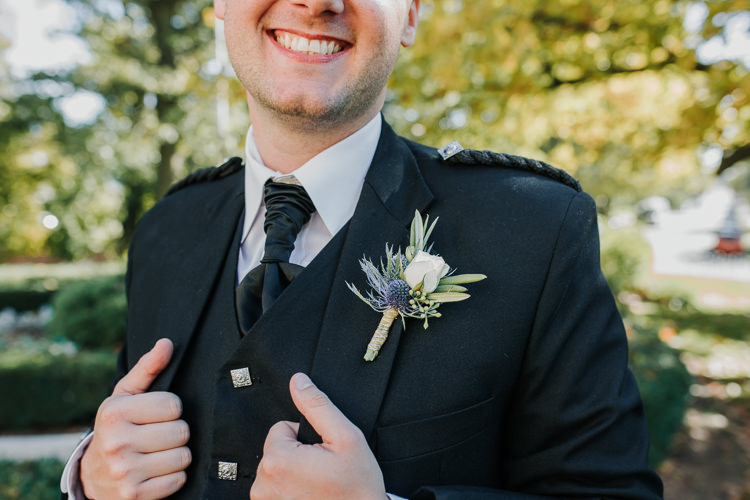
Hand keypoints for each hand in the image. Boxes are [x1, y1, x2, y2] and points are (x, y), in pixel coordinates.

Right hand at [80, 338, 191, 499]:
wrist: (93, 475)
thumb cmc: (117, 427)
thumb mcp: (126, 396)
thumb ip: (148, 369)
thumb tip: (166, 343)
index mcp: (114, 413)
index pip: (173, 405)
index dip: (171, 409)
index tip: (158, 414)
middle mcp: (116, 443)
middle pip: (181, 432)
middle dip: (176, 432)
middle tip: (160, 435)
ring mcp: (124, 472)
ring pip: (183, 457)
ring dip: (178, 455)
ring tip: (159, 452)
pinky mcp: (135, 495)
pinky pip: (177, 480)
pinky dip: (173, 476)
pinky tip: (157, 470)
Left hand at [250, 373, 386, 499]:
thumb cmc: (357, 488)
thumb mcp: (345, 437)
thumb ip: (317, 405)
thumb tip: (299, 382)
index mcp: (279, 461)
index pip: (281, 428)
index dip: (305, 437)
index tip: (321, 453)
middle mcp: (264, 484)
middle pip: (277, 449)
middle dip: (299, 455)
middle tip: (323, 470)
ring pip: (277, 469)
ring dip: (294, 474)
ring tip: (318, 484)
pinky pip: (276, 488)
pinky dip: (291, 490)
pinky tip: (310, 495)